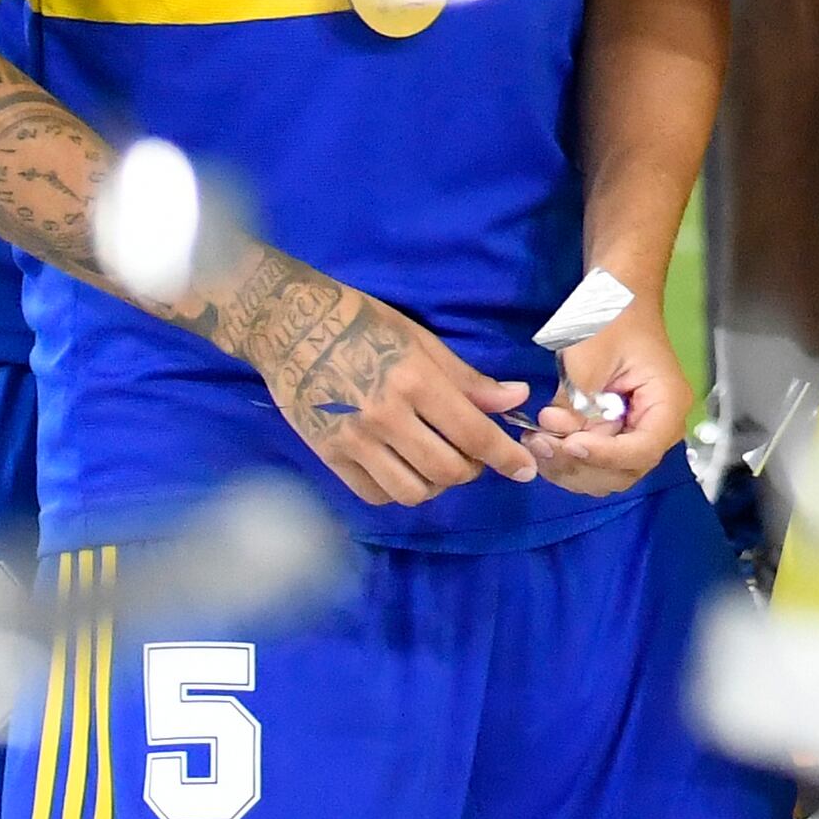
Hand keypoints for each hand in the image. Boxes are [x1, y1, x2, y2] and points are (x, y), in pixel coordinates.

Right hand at [239, 264, 535, 506]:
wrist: (292, 327)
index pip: (473, 434)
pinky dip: (398, 491)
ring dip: (437, 485)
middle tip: (476, 456)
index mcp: (416, 383)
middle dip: (473, 470)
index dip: (506, 457)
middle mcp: (385, 418)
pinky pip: (373, 494)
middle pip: (446, 470)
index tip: (526, 470)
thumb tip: (517, 399)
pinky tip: (406, 470)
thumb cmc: (365, 324)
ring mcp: (352, 441)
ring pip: (411, 491)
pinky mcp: (326, 456)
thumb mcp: (424, 342)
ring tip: (441, 464)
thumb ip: (469, 380)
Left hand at [525, 301, 695, 495]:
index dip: (604, 456)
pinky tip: (542, 439)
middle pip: (623, 472)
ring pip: (604, 475)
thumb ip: (576, 404)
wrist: (613, 298)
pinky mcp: (614, 435)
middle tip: (541, 441)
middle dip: (579, 464)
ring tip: (536, 438)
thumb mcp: (589, 358)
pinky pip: (592, 463)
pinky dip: (565, 460)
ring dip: (567, 466)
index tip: (568, 442)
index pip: (642, 450)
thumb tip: (555, 437)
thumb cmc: (609, 318)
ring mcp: (635, 434)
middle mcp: (657, 426)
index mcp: (666, 403)